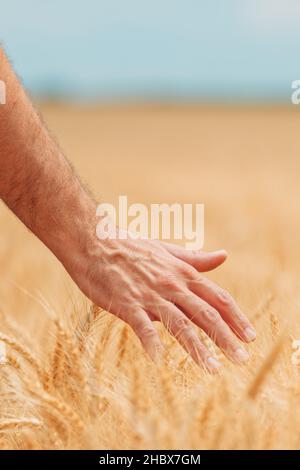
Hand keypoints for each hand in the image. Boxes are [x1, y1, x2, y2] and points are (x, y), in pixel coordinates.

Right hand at [68, 230, 255, 371]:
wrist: (94, 240)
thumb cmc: (130, 246)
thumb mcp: (167, 250)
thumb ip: (196, 258)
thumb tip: (223, 255)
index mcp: (183, 273)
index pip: (217, 298)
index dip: (236, 318)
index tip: (250, 337)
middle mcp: (172, 285)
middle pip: (206, 313)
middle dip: (226, 337)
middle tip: (242, 359)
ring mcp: (150, 295)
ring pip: (180, 323)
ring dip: (198, 348)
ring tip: (213, 369)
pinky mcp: (127, 303)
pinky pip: (142, 326)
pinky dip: (151, 342)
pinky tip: (159, 360)